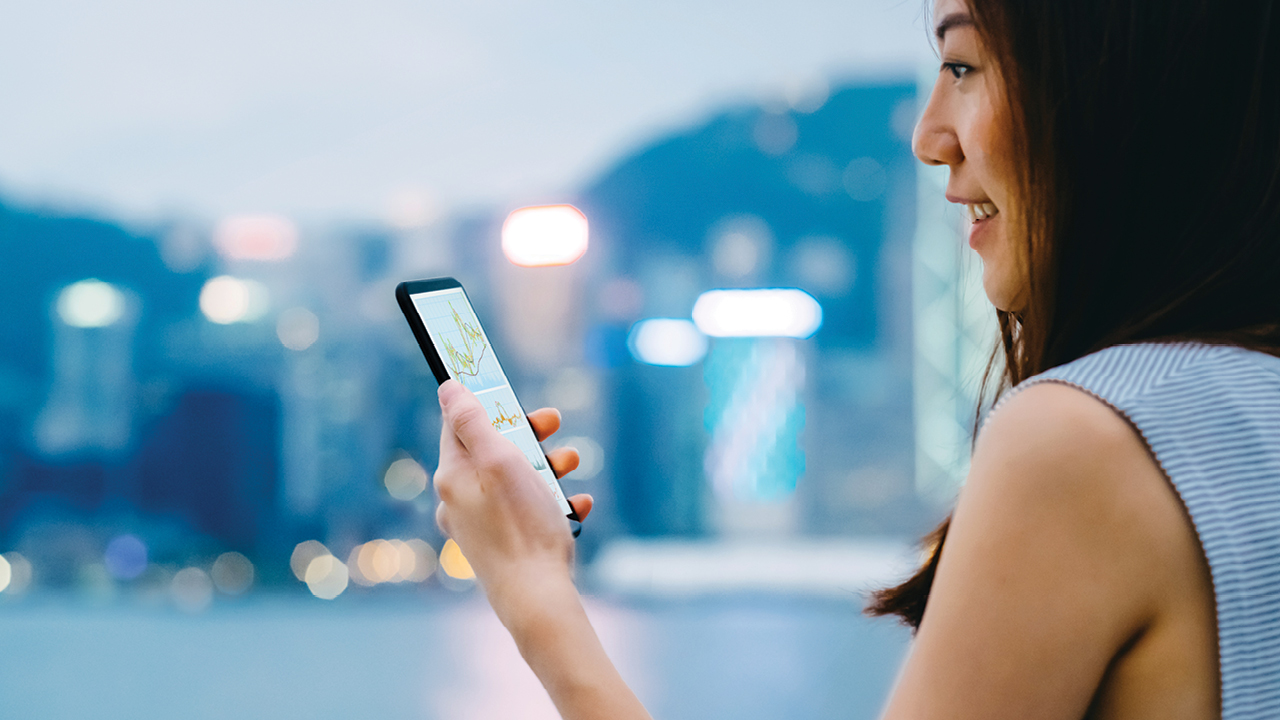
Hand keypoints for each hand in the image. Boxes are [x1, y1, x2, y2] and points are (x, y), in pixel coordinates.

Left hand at [433, 380, 593, 598]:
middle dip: (527, 434)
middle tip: (553, 422)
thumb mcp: (499, 461)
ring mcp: (480, 524)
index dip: (486, 402)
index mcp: (453, 477)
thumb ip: (473, 422)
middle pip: (491, 450)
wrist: (536, 599)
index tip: (511, 391)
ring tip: (572, 464)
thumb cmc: (520, 528)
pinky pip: (527, 511)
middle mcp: (459, 500)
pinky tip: (577, 504)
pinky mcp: (502, 544)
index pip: (459, 424)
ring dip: (546, 466)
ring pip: (513, 480)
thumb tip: (448, 388)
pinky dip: (552, 502)